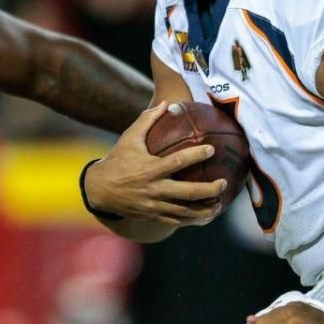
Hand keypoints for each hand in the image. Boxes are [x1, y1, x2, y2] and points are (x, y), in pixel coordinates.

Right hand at [83, 104, 227, 224]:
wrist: (99, 190)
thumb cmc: (117, 160)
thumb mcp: (129, 138)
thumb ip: (147, 120)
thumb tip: (166, 103)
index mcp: (149, 169)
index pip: (177, 162)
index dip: (196, 155)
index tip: (212, 149)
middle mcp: (154, 189)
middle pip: (187, 193)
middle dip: (209, 190)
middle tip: (223, 183)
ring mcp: (154, 205)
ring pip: (185, 211)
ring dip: (205, 209)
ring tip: (220, 204)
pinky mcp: (153, 215)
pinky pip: (177, 220)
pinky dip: (193, 220)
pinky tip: (206, 217)